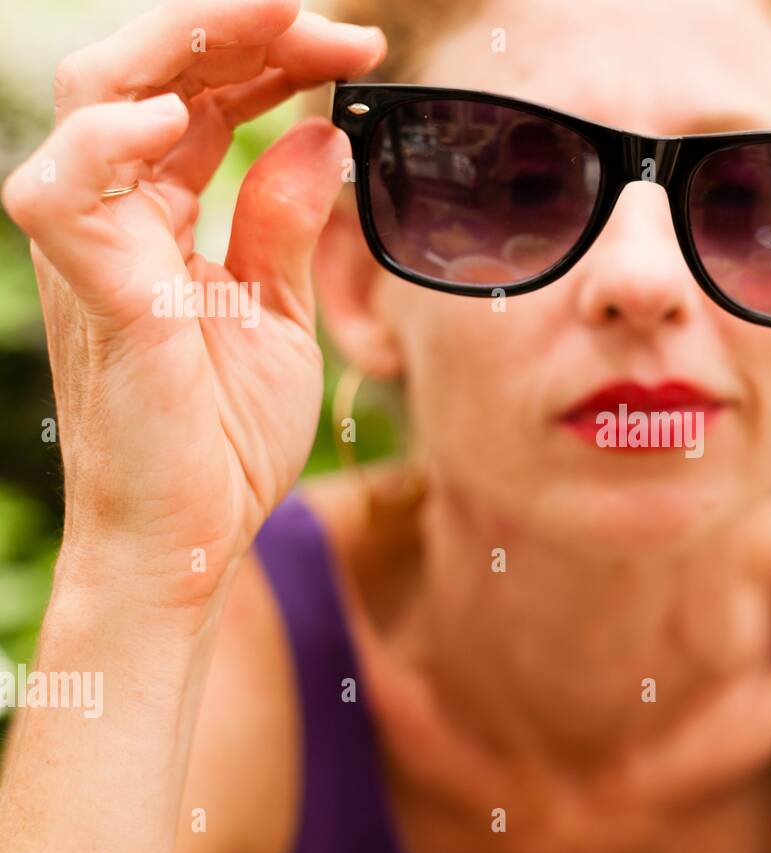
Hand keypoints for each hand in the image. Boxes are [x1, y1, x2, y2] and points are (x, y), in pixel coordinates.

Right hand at [1, 0, 383, 606]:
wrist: (192, 537)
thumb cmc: (226, 439)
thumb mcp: (278, 315)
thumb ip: (286, 224)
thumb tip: (318, 133)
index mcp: (162, 217)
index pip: (203, 100)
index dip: (272, 56)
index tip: (359, 46)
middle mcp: (118, 217)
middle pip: (149, 72)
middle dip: (242, 29)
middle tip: (338, 22)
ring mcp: (95, 251)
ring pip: (97, 99)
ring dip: (187, 45)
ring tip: (281, 22)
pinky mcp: (92, 295)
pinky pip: (64, 195)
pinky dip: (110, 143)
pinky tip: (176, 116)